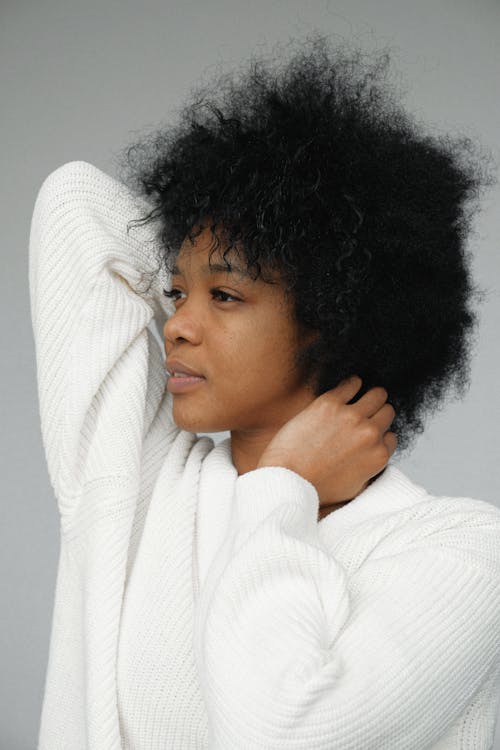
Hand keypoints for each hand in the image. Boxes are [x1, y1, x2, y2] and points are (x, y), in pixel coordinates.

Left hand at [256, 376, 396, 506]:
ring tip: (361, 395)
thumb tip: (375, 455)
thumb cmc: (316, 487)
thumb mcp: (355, 488)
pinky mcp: (330, 403)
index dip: (378, 433)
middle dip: (378, 412)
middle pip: (387, 411)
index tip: (368, 431)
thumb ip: (370, 470)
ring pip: (376, 394)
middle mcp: (370, 434)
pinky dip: (352, 383)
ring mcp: (351, 416)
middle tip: (366, 412)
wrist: (288, 479)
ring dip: (370, 395)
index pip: (390, 435)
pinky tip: (349, 386)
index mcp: (378, 455)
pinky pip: (352, 383)